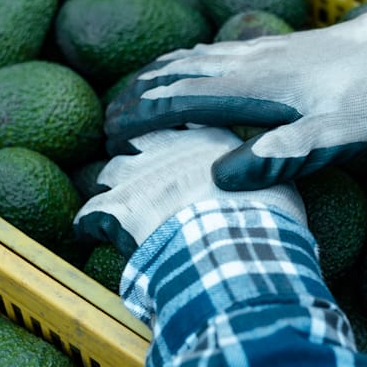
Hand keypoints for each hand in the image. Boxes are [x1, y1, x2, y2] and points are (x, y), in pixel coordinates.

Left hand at [75, 128, 304, 256]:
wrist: (234, 247)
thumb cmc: (264, 219)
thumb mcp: (280, 186)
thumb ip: (264, 174)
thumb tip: (270, 184)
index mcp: (208, 137)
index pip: (184, 119)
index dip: (174, 125)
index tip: (169, 128)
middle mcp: (168, 147)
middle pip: (140, 138)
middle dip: (132, 142)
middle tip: (126, 148)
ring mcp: (137, 175)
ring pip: (112, 170)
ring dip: (111, 181)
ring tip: (112, 193)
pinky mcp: (114, 210)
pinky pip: (90, 215)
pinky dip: (87, 224)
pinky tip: (87, 233)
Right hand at [105, 5, 366, 190]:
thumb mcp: (334, 135)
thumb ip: (282, 152)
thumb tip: (220, 177)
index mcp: (253, 86)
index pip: (177, 99)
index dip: (139, 117)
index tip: (108, 137)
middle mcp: (248, 62)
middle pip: (175, 73)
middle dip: (135, 95)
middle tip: (104, 120)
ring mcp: (263, 51)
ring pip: (193, 58)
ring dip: (156, 74)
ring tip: (131, 92)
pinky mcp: (278, 48)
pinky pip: (216, 52)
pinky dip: (187, 61)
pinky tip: (192, 67)